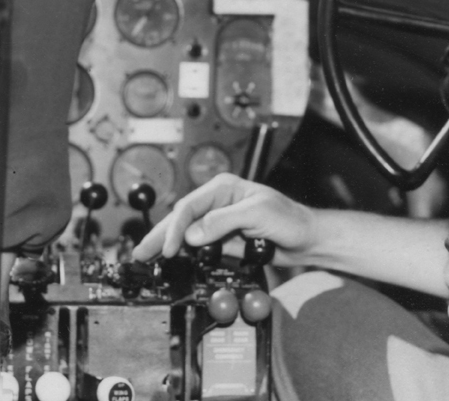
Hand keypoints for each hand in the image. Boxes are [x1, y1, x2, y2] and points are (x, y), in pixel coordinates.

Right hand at [132, 174, 316, 264]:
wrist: (306, 238)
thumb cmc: (289, 218)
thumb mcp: (257, 214)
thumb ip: (223, 222)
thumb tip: (193, 234)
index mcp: (223, 188)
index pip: (189, 207)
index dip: (175, 228)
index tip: (169, 248)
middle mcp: (217, 203)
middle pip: (181, 219)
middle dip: (160, 235)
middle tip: (141, 253)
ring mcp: (218, 222)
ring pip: (185, 233)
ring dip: (166, 245)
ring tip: (148, 257)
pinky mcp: (223, 240)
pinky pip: (197, 246)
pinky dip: (183, 253)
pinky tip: (170, 260)